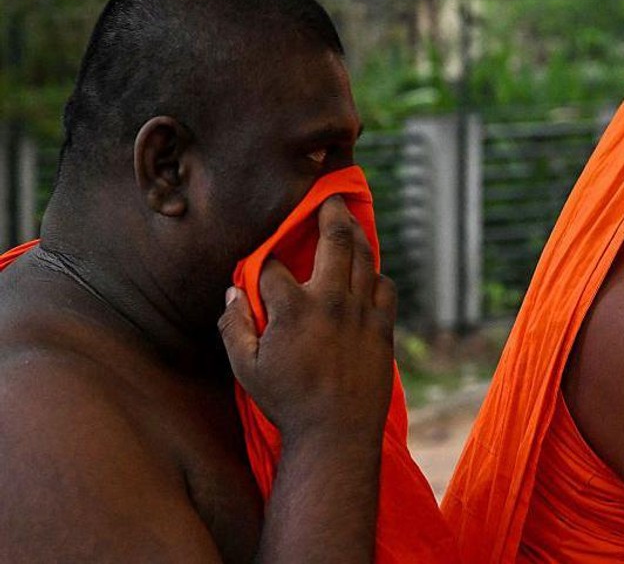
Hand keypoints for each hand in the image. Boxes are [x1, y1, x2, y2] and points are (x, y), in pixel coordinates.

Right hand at [219, 196, 396, 446]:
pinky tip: (369, 271)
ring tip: (349, 222)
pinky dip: (376, 274)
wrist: (337, 434)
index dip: (263, 258)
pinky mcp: (383, 328)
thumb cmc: (286, 402)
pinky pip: (385, 287)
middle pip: (334, 240)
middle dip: (330, 212)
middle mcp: (331, 301)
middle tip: (331, 195)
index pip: (273, 265)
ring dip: (357, 235)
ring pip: (365, 258)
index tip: (261, 258)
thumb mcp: (245, 369)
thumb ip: (235, 326)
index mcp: (293, 309)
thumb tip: (232, 292)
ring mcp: (362, 313)